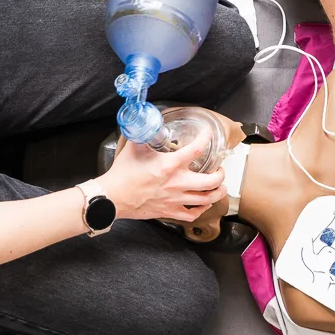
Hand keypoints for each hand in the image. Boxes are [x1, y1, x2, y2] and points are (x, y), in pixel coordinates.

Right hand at [95, 133, 223, 223]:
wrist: (112, 197)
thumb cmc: (122, 173)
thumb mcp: (135, 146)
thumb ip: (144, 132)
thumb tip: (147, 120)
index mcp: (170, 165)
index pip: (196, 149)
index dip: (205, 139)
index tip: (208, 135)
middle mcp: (177, 183)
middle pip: (211, 181)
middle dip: (221, 174)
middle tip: (220, 169)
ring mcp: (175, 199)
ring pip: (206, 199)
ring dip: (217, 193)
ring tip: (220, 187)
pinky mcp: (169, 211)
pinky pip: (192, 215)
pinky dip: (201, 210)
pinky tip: (203, 204)